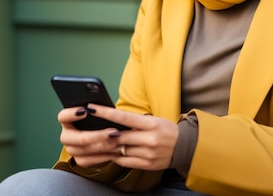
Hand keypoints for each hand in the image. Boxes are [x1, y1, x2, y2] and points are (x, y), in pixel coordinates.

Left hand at [58, 104, 178, 170]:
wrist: (185, 147)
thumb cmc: (165, 130)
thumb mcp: (153, 120)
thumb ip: (134, 121)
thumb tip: (112, 120)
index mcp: (151, 124)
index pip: (124, 117)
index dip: (106, 112)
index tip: (92, 108)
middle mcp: (150, 139)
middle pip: (119, 136)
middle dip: (103, 133)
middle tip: (87, 129)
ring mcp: (148, 153)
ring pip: (120, 150)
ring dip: (107, 146)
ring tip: (94, 141)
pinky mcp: (146, 165)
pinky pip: (125, 161)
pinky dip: (116, 156)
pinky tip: (110, 152)